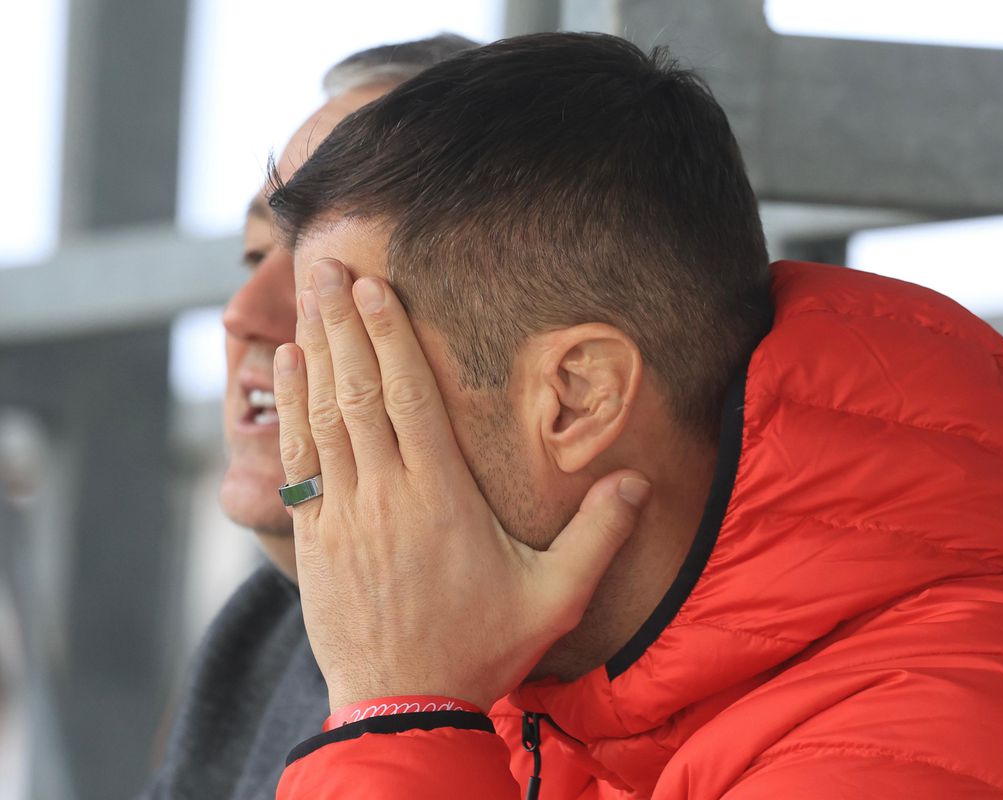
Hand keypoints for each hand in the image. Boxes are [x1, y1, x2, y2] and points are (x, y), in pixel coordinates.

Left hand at [273, 258, 650, 710]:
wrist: (404, 707)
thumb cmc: (481, 649)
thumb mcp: (555, 598)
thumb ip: (598, 537)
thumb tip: (639, 482)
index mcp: (441, 497)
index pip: (410, 397)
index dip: (391, 336)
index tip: (376, 287)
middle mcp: (386, 494)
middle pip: (360, 391)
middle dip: (346, 325)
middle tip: (330, 269)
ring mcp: (344, 515)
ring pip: (324, 417)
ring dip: (316, 354)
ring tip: (308, 301)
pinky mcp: (316, 539)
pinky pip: (300, 459)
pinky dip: (291, 408)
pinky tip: (287, 370)